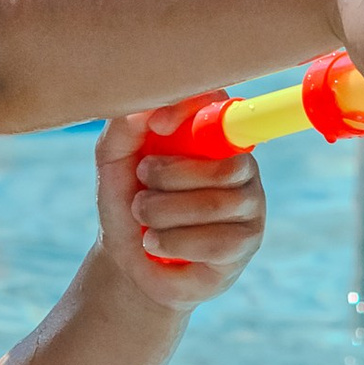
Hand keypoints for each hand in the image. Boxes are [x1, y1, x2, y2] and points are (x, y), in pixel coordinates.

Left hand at [95, 107, 264, 309]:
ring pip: (216, 205)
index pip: (223, 106)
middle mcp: (240, 164)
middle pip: (223, 166)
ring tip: (144, 219)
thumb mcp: (113, 157)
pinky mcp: (246, 243)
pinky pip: (218, 242)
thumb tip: (153, 107)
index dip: (194, 110)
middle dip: (168, 178)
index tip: (158, 126)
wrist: (125, 258)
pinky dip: (174, 242)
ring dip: (163, 214)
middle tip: (142, 187)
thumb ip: (127, 124)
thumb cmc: (126, 199)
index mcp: (213, 134)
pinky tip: (157, 243)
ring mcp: (250, 204)